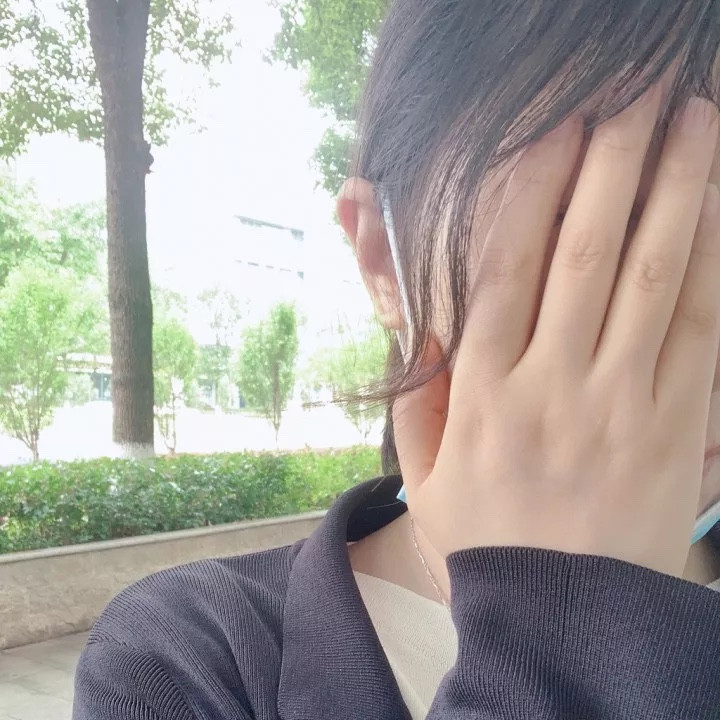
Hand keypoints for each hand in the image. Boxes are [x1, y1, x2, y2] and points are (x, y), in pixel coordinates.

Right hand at [393, 83, 719, 577]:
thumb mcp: (425, 470)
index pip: (506, 270)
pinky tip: (715, 204)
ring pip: (653, 277)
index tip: (548, 133)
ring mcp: (624, 404)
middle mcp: (554, 387)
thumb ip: (423, 391)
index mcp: (484, 395)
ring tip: (688, 118)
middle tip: (627, 95)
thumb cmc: (484, 535)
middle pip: (585, 254)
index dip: (528, 192)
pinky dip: (710, 259)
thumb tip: (426, 318)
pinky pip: (700, 329)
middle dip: (609, 162)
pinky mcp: (678, 426)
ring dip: (673, 189)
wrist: (563, 618)